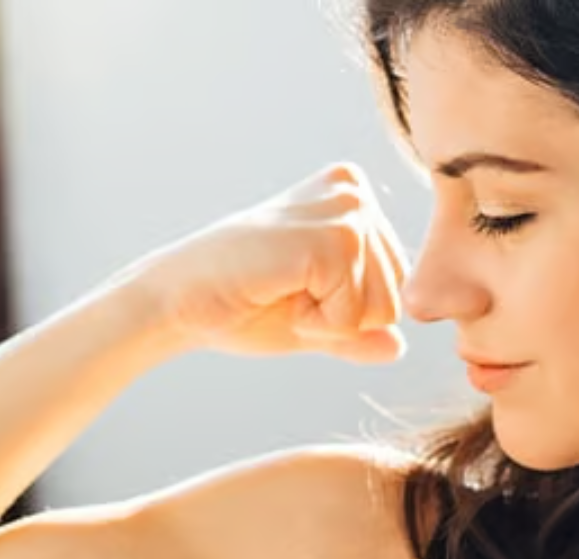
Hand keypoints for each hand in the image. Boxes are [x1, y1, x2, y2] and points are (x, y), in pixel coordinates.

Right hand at [135, 162, 410, 364]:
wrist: (179, 300)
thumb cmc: (240, 307)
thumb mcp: (314, 323)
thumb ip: (359, 332)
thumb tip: (399, 347)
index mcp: (353, 198)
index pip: (396, 286)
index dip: (346, 312)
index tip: (294, 288)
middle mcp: (353, 191)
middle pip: (396, 297)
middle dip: (342, 318)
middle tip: (284, 291)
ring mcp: (345, 210)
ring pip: (383, 309)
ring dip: (328, 321)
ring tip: (281, 290)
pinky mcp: (334, 239)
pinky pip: (355, 315)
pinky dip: (315, 323)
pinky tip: (277, 293)